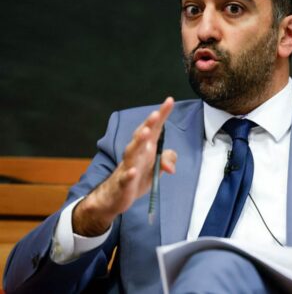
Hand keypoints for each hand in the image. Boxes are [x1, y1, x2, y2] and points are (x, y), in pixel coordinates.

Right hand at [73, 97, 177, 235]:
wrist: (114, 197)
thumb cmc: (138, 177)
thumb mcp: (157, 168)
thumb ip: (168, 160)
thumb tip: (171, 166)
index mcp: (147, 148)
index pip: (155, 128)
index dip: (162, 114)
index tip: (170, 100)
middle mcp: (137, 154)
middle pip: (142, 137)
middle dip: (148, 125)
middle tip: (156, 114)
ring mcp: (128, 167)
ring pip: (132, 153)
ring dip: (138, 142)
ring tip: (145, 132)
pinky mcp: (123, 184)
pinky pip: (126, 178)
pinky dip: (130, 174)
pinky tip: (134, 171)